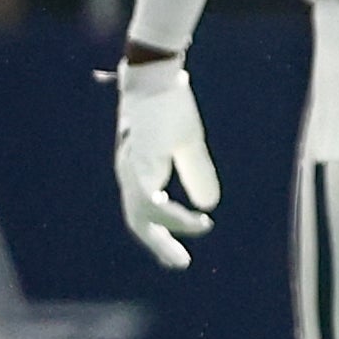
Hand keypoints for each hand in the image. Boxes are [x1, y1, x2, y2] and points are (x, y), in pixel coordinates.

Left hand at [112, 56, 218, 267]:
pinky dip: (171, 212)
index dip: (164, 231)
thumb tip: (209, 204)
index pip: (146, 212)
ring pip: (144, 212)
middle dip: (160, 243)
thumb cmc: (169, 104)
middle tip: (181, 263)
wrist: (156, 74)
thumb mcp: (187, 143)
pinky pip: (151, 198)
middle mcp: (129, 173)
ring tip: (200, 229)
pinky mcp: (140, 160)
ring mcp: (132, 167)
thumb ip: (196, 173)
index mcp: (139, 171)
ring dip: (170, 229)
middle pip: (139, 220)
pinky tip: (191, 218)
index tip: (189, 242)